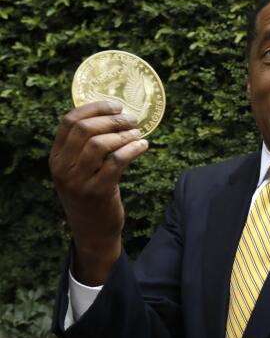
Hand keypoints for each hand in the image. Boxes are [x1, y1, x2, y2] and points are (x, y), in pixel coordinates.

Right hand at [48, 101, 147, 284]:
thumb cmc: (91, 195)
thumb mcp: (80, 171)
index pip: (69, 121)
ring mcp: (78, 180)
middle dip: (112, 120)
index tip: (116, 106)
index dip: (94, 108)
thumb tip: (112, 116)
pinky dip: (132, 149)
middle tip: (132, 119)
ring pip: (100, 144)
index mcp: (56, 157)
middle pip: (85, 129)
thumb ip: (85, 148)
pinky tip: (143, 146)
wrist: (93, 231)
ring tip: (138, 133)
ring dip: (124, 134)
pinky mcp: (98, 191)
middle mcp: (63, 168)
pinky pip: (117, 162)